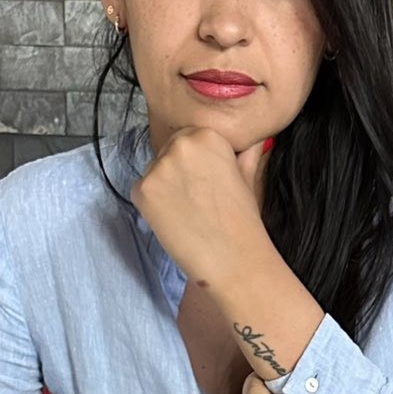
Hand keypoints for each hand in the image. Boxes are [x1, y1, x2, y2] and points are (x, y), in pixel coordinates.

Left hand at [129, 126, 272, 288]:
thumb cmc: (243, 221)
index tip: (204, 183)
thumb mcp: (247, 176)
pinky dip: (151, 205)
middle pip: (168, 151)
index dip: (194, 163)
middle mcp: (181, 144)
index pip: (188, 138)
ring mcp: (159, 166)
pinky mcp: (143, 190)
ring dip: (163, 187)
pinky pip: (140, 191)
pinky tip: (173, 220)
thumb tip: (252, 140)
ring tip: (186, 212)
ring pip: (153, 171)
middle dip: (177, 172)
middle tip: (194, 200)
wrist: (233, 259)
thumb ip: (244, 153)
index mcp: (208, 134)